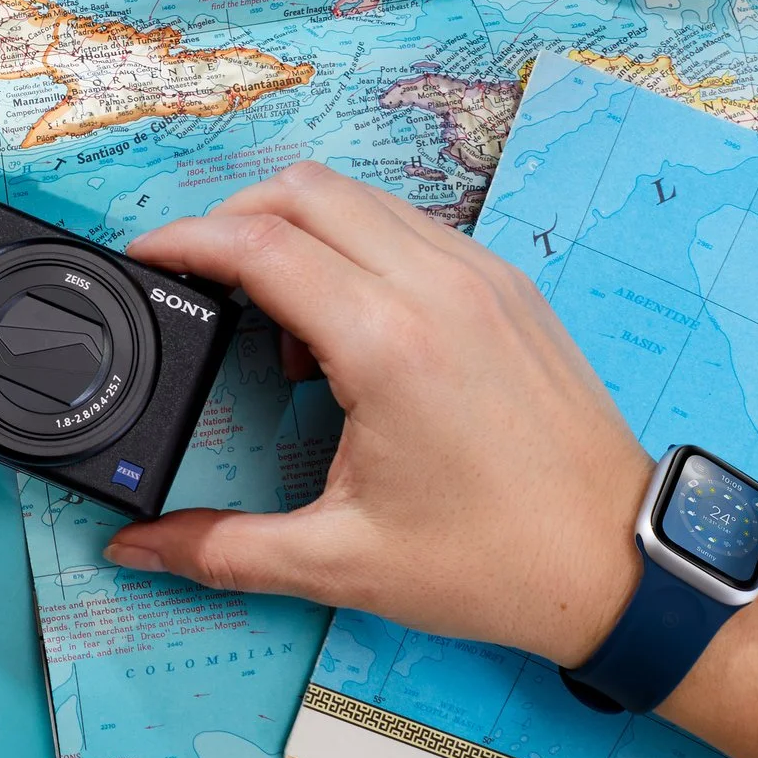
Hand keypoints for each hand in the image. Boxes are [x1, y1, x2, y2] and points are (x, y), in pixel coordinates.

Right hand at [103, 162, 650, 668]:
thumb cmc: (494, 563)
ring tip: (269, 307)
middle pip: (301, 190)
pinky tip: (342, 318)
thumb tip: (137, 548)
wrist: (620, 567)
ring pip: (357, 196)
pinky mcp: (507, 283)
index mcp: (387, 345)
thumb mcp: (342, 562)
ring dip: (294, 225)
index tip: (145, 256)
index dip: (184, 240)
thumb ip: (224, 549)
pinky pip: (408, 223)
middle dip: (230, 217)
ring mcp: (480, 275)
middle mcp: (435, 287)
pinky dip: (353, 242)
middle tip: (196, 273)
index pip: (258, 246)